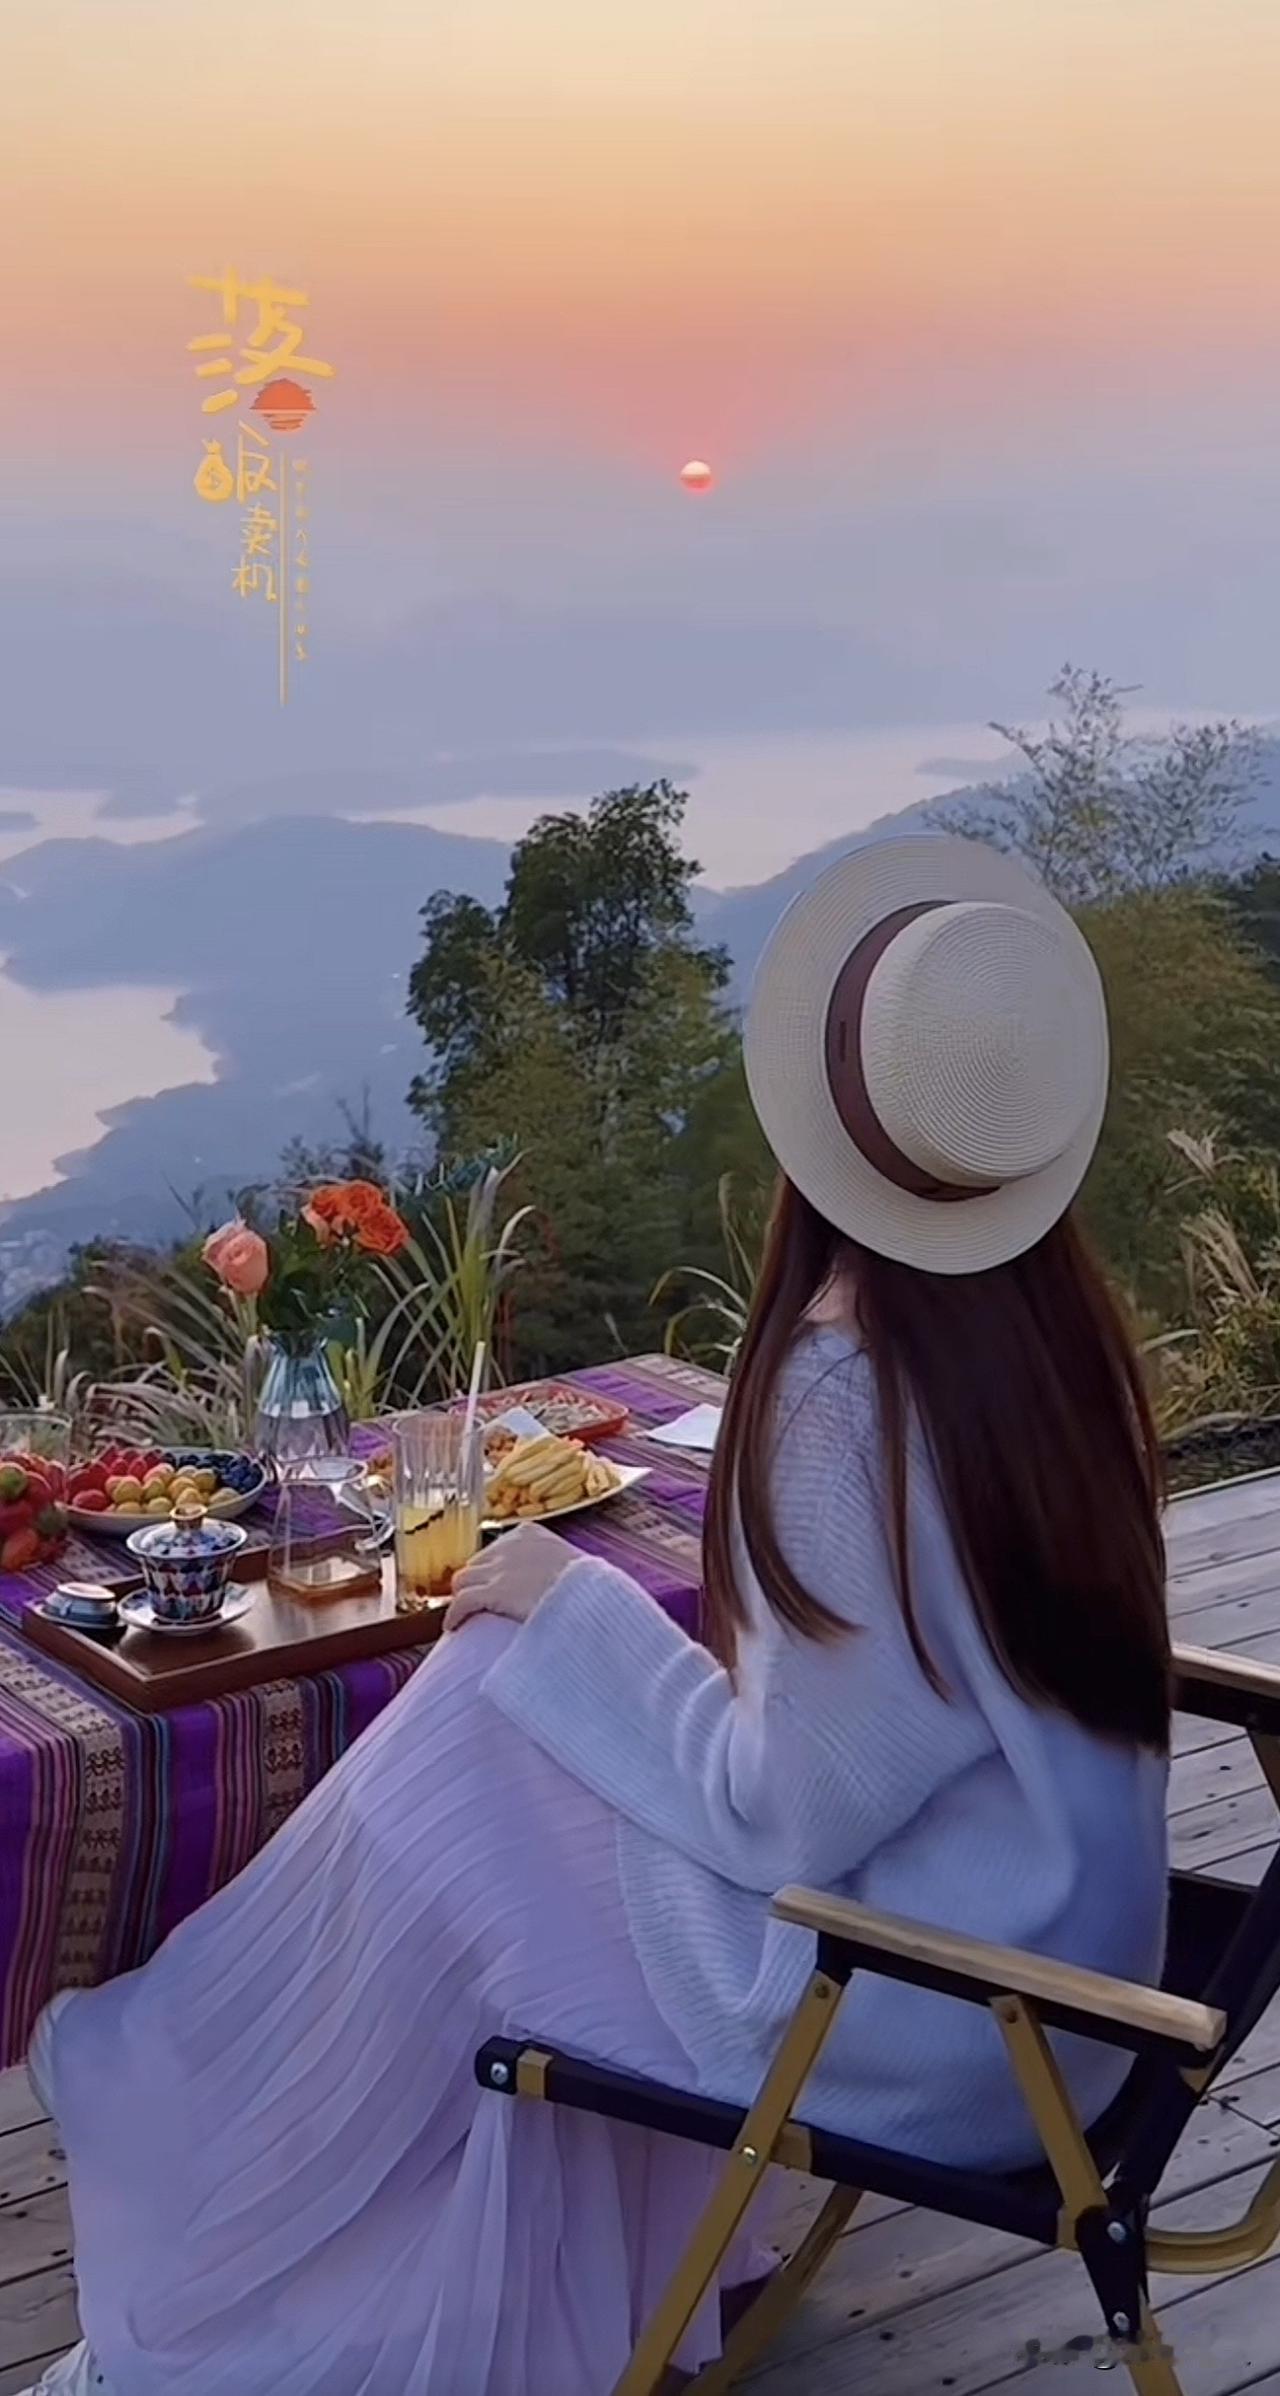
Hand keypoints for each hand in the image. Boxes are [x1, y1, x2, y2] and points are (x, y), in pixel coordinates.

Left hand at [445, 1522, 578, 1633]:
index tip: (494, 1584)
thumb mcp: (573, 1566)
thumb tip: (551, 1583)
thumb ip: (553, 1567)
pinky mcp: (493, 1591)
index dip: (492, 1570)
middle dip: (476, 1582)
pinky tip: (453, 1627)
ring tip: (465, 1614)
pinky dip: (454, 1615)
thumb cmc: (591, 1588)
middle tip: (478, 1602)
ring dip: (462, 1597)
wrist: (592, 1598)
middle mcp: (510, 1545)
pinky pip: (461, 1602)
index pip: (497, 1548)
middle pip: (477, 1563)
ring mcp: (500, 1568)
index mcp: (530, 1533)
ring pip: (463, 1580)